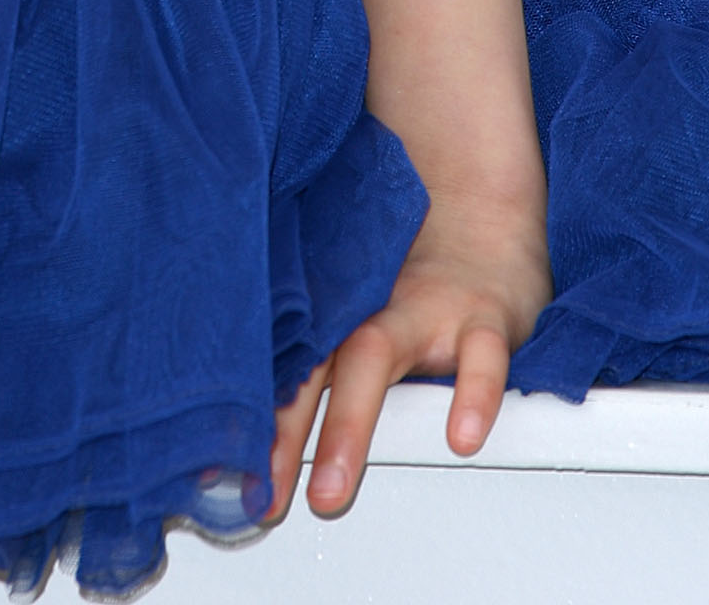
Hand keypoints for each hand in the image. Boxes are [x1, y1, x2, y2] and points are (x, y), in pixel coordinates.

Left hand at [269, 189, 550, 523]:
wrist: (482, 213)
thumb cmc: (411, 280)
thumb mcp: (357, 308)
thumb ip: (316, 358)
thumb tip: (256, 426)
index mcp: (334, 309)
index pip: (281, 366)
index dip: (250, 420)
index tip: (225, 476)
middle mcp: (368, 305)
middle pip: (314, 363)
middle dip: (286, 432)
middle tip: (264, 496)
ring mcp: (424, 307)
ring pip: (377, 353)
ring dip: (349, 421)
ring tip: (333, 487)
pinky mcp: (483, 315)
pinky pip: (480, 353)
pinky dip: (473, 393)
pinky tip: (461, 436)